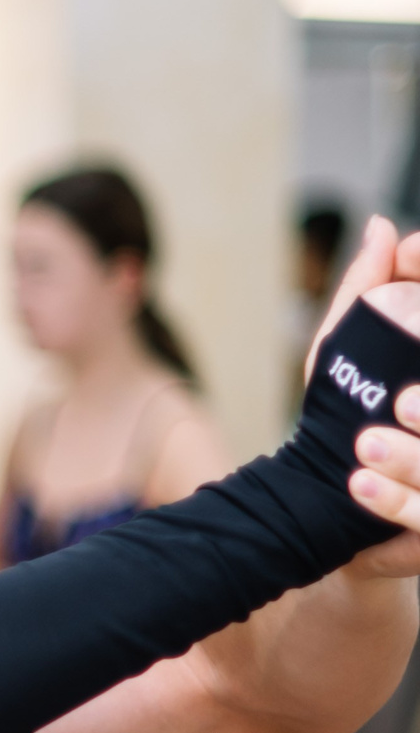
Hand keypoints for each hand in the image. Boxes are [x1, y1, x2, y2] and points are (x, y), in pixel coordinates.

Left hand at [321, 220, 419, 559]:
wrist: (323, 504)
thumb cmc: (345, 411)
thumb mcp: (347, 348)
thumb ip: (371, 292)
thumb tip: (385, 228)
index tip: (413, 294)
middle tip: (401, 402)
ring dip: (416, 461)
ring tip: (365, 444)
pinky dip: (398, 503)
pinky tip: (360, 484)